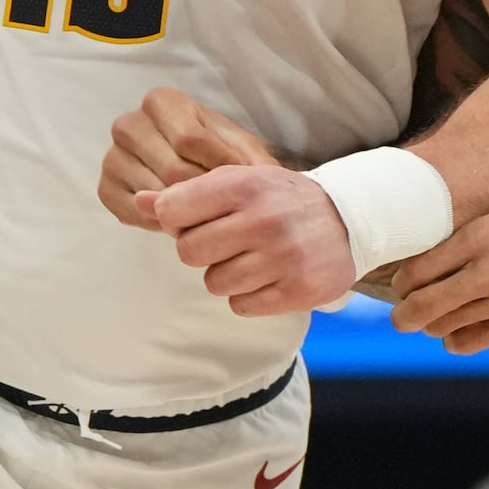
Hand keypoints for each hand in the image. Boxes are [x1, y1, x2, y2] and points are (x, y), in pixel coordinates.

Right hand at [99, 89, 288, 229]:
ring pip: (152, 194)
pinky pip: (133, 212)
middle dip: (203, 192)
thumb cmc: (216, 150)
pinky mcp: (105, 188)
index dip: (219, 167)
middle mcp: (129, 124)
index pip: (189, 140)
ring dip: (183, 210)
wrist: (189, 166)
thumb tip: (260, 177)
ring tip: (207, 214)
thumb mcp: (239, 146)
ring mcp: (113, 157)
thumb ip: (253, 158)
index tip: (242, 183)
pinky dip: (160, 222)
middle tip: (226, 206)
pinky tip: (180, 219)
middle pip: (171, 170)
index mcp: (161, 102)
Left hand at [143, 164, 355, 316]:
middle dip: (202, 251)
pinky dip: (249, 296)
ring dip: (227, 275)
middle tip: (228, 242)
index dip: (178, 220)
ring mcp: (284, 257)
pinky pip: (242, 306)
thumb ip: (187, 194)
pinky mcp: (299, 290)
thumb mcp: (238, 183)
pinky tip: (269, 276)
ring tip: (252, 258)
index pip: (173, 211)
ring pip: (215, 283)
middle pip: (189, 253)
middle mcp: (264, 219)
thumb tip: (139, 201)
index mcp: (245, 185)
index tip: (198, 220)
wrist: (349, 218)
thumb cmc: (280, 199)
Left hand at [389, 195, 488, 354]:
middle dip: (404, 314)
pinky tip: (457, 332)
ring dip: (433, 325)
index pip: (420, 268)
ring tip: (433, 320)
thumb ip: (466, 238)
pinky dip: (457, 340)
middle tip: (400, 317)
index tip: (401, 286)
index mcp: (482, 236)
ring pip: (446, 326)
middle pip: (425, 303)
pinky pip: (473, 342)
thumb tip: (423, 260)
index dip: (402, 282)